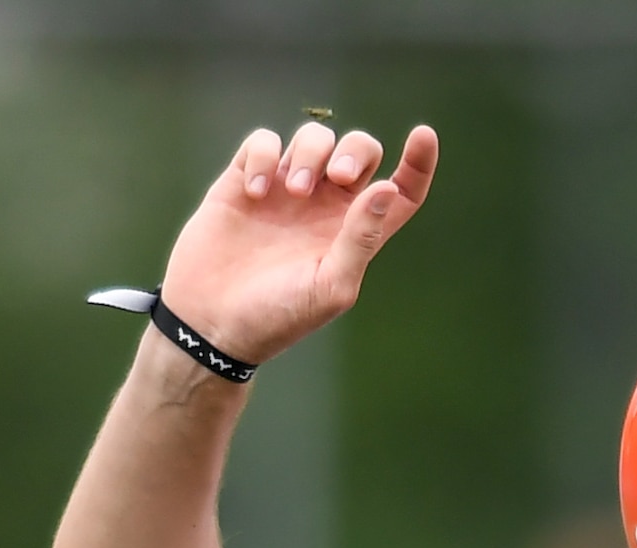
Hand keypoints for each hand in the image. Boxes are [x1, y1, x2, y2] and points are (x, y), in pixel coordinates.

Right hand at [154, 120, 437, 369]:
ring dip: (311, 154)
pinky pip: (264, 142)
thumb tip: (387, 188)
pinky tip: (256, 191)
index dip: (418, 163)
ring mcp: (285, 191)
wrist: (212, 323)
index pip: (399, 191)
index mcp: (355, 234)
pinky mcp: (244, 181)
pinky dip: (265, 156)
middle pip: (359, 151)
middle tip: (339, 178)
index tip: (424, 134)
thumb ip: (361, 239)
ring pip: (314, 139)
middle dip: (355, 151)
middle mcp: (325, 208)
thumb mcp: (330, 286)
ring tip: (294, 193)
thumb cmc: (277, 317)